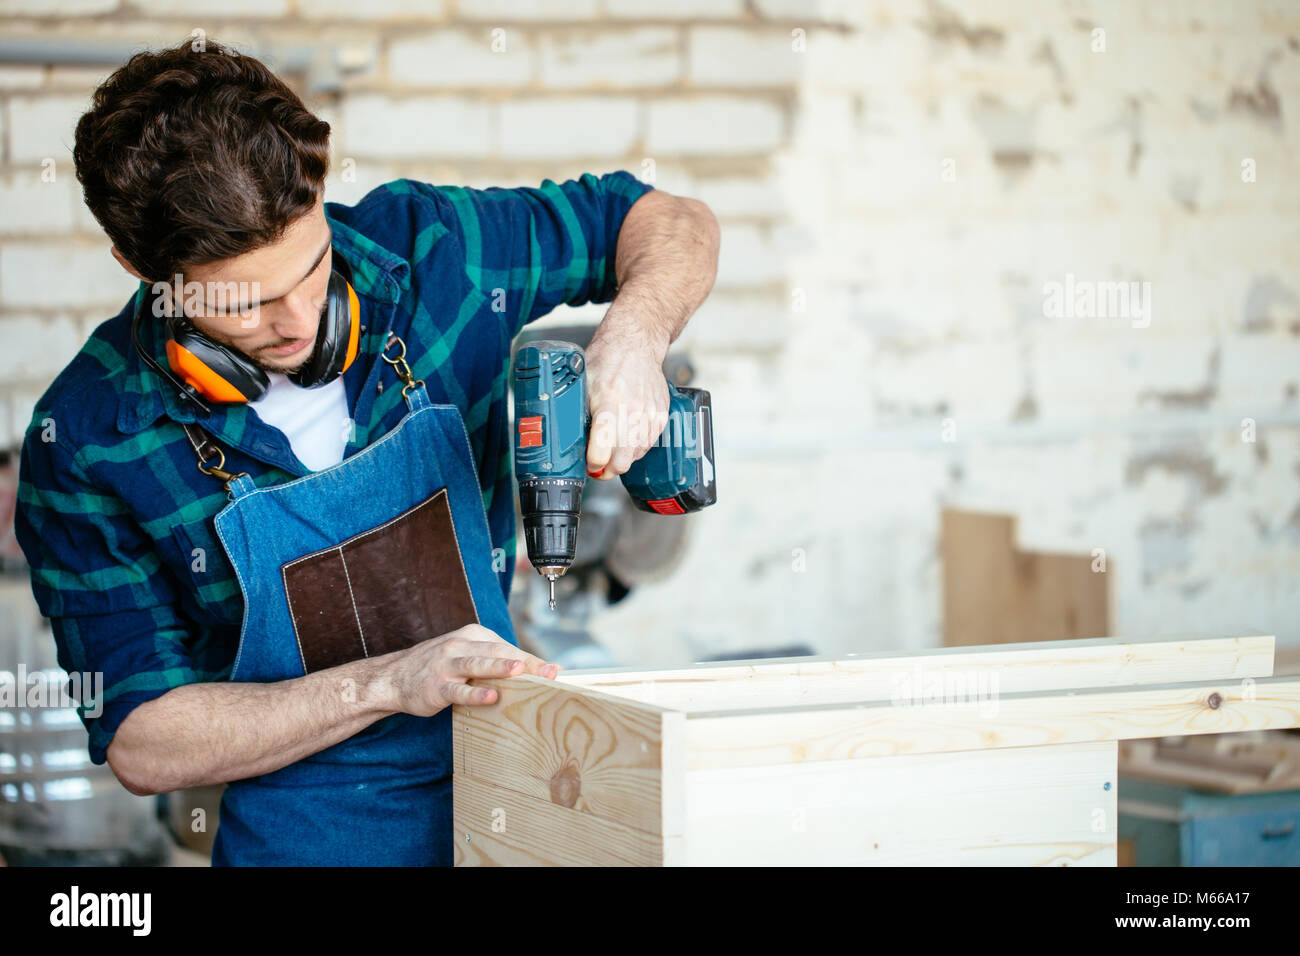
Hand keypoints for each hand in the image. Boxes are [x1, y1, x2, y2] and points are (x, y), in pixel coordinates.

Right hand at [383, 623, 561, 715]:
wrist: (394, 677)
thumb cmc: (438, 667)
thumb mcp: (465, 655)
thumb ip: (495, 660)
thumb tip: (534, 671)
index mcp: (472, 636)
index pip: (506, 646)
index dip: (531, 659)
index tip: (554, 670)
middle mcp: (460, 646)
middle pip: (498, 652)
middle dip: (525, 662)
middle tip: (549, 672)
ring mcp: (447, 666)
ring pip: (477, 664)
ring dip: (500, 667)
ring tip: (520, 671)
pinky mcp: (436, 686)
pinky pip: (458, 690)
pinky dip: (474, 693)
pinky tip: (491, 697)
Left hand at [583, 325, 669, 480]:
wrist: (636, 344)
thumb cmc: (607, 360)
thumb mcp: (582, 385)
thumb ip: (576, 413)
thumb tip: (568, 440)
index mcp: (609, 403)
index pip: (603, 449)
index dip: (593, 463)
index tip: (588, 463)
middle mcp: (633, 412)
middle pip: (622, 461)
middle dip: (607, 470)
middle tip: (597, 467)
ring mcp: (650, 415)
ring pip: (636, 457)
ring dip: (621, 459)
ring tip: (610, 450)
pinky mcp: (660, 416)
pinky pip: (648, 445)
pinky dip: (635, 448)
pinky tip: (625, 440)